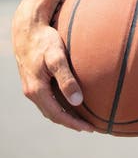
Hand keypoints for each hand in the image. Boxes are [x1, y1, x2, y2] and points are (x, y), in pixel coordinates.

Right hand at [12, 8, 94, 131]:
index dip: (73, 124)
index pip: (57, 115)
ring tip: (82, 117)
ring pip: (49, 107)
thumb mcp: (57, 57)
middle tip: (89, 126)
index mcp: (36, 90)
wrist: (27, 28)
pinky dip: (59, 104)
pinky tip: (71, 100)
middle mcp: (32, 91)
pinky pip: (47, 98)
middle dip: (70, 122)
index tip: (90, 128)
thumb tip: (77, 101)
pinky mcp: (33, 79)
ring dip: (65, 114)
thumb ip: (67, 78)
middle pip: (52, 114)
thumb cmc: (44, 40)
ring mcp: (31, 86)